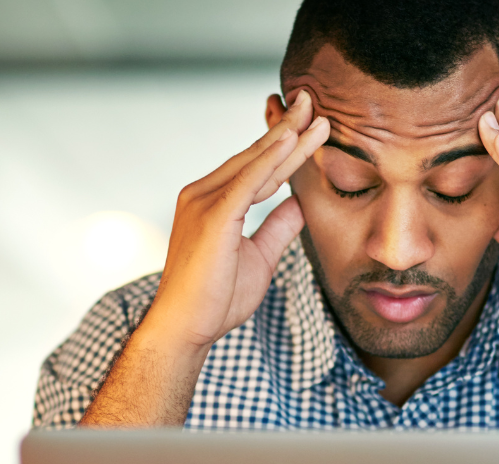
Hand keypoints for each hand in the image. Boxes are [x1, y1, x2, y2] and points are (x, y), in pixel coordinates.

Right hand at [137, 91, 329, 349]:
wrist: (185, 328)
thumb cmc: (216, 298)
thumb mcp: (260, 257)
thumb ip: (277, 227)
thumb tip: (299, 203)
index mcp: (214, 202)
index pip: (259, 167)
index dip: (286, 146)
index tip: (311, 125)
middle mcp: (203, 193)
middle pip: (255, 156)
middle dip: (287, 129)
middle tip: (312, 100)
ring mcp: (203, 202)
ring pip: (254, 163)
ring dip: (286, 137)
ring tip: (313, 113)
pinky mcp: (211, 216)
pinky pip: (246, 182)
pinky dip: (269, 160)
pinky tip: (289, 141)